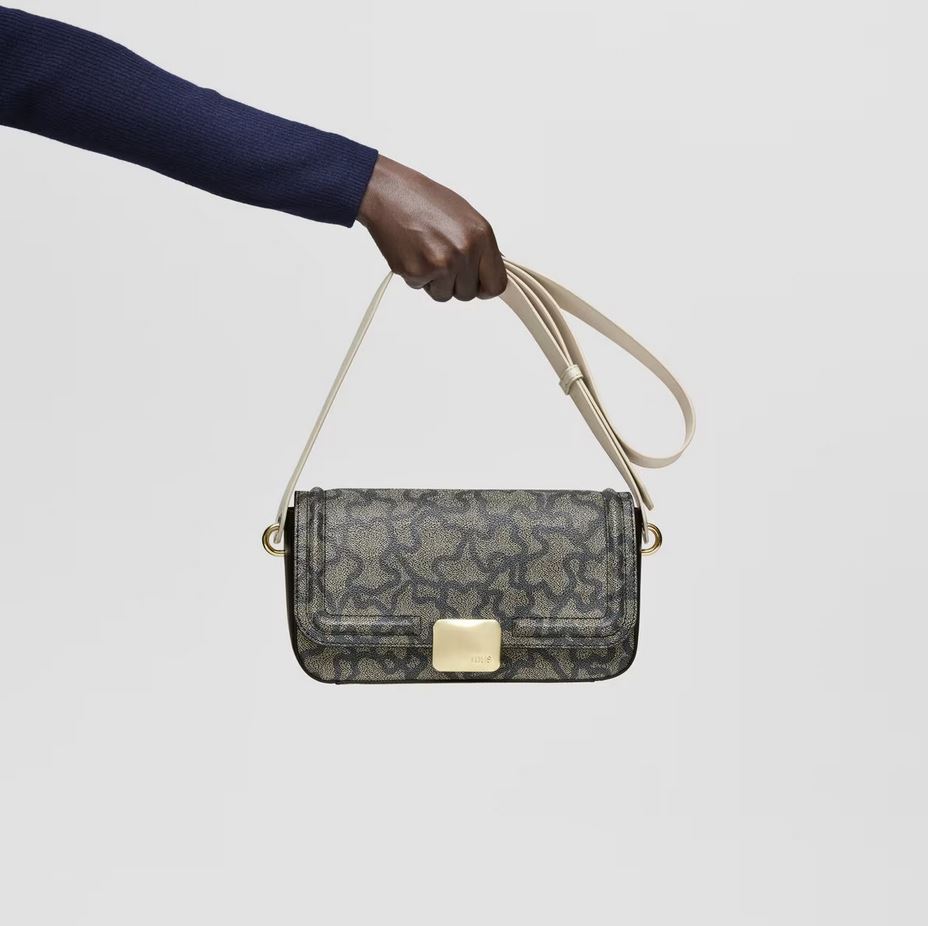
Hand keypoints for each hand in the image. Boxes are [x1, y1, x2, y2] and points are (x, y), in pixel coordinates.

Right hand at [357, 155, 506, 301]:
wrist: (388, 193)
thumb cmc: (423, 200)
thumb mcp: (465, 217)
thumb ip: (480, 247)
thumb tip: (487, 271)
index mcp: (481, 235)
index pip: (496, 284)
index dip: (484, 287)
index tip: (476, 284)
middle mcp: (464, 251)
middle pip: (468, 294)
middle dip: (455, 283)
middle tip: (441, 259)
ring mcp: (440, 264)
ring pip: (444, 295)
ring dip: (435, 282)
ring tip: (425, 253)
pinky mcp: (417, 272)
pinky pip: (421, 288)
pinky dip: (415, 276)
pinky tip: (412, 252)